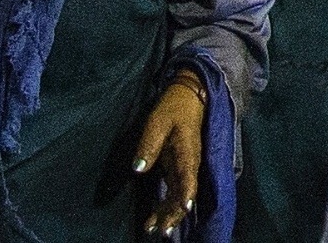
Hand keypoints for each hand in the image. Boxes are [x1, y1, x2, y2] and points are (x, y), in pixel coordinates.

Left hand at [132, 73, 206, 234]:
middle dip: (174, 214)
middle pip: (184, 194)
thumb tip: (138, 169)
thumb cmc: (173, 108)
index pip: (188, 177)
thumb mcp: (157, 122)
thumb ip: (148, 146)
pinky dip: (166, 206)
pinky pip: (175, 192)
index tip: (184, 209)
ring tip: (153, 229)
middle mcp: (189, 164)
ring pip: (179, 196)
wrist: (190, 98)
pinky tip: (154, 218)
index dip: (186, 194)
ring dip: (168, 214)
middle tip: (160, 231)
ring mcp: (184, 167)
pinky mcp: (179, 169)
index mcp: (186, 152)